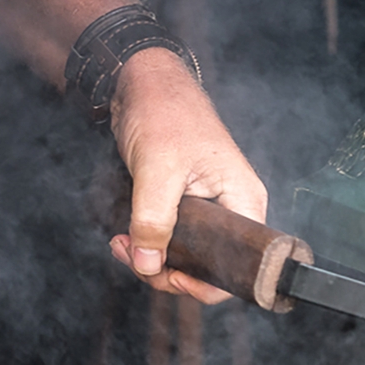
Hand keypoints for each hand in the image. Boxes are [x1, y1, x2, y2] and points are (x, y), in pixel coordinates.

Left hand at [106, 48, 266, 303]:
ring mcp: (208, 208)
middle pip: (209, 266)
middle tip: (133, 257)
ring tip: (121, 244)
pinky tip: (125, 236)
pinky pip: (171, 238)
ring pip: (186, 255)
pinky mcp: (185, 204)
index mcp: (243, 202)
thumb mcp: (157, 170)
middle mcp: (231, 209)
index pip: (238, 266)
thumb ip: (153, 221)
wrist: (143, 81)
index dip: (204, 284)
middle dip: (167, 271)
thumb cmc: (164, 113)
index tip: (168, 277)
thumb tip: (148, 266)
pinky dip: (147, 243)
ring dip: (151, 258)